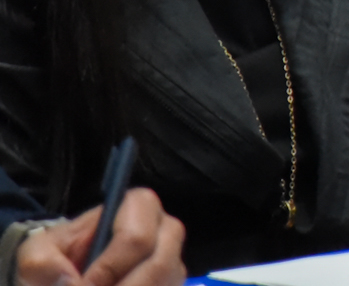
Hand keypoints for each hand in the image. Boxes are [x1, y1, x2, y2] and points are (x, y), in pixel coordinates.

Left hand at [17, 188, 185, 285]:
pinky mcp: (173, 283)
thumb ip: (42, 263)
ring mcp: (174, 261)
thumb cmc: (57, 257)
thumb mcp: (37, 254)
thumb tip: (71, 283)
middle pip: (159, 267)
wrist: (65, 276)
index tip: (83, 285)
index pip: (137, 238)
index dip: (110, 268)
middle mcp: (166, 231)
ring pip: (164, 284)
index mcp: (138, 207)